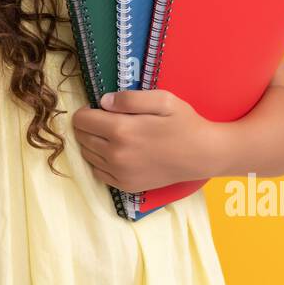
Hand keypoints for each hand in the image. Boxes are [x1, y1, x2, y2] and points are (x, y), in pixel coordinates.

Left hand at [70, 89, 231, 192]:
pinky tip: (117, 153)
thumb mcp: (162, 99)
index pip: (81, 120)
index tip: (99, 108)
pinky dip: (100, 161)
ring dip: (92, 143)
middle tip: (107, 120)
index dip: (86, 110)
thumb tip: (103, 102)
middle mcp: (115, 154)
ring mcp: (119, 173)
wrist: (202, 155)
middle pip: (81, 137)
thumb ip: (129, 98)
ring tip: (113, 136)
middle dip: (88, 126)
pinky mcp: (125, 185)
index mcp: (121, 130)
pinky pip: (97, 172)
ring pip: (86, 155)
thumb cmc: (184, 123)